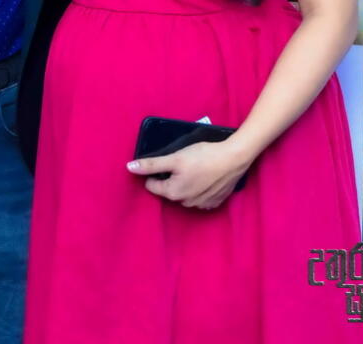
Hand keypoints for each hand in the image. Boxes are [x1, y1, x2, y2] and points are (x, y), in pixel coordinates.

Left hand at [127, 139, 250, 209]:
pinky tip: (205, 176)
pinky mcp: (214, 203)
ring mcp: (201, 205)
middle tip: (181, 162)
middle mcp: (185, 203)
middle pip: (169, 189)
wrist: (233, 159)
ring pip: (184, 193)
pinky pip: (199, 196)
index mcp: (173, 193)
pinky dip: (199, 188)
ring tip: (194, 167)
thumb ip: (151, 164)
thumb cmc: (202, 156)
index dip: (155, 172)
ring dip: (185, 183)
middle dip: (170, 178)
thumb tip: (129, 168)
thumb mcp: (175, 157)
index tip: (166, 162)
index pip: (152, 185)